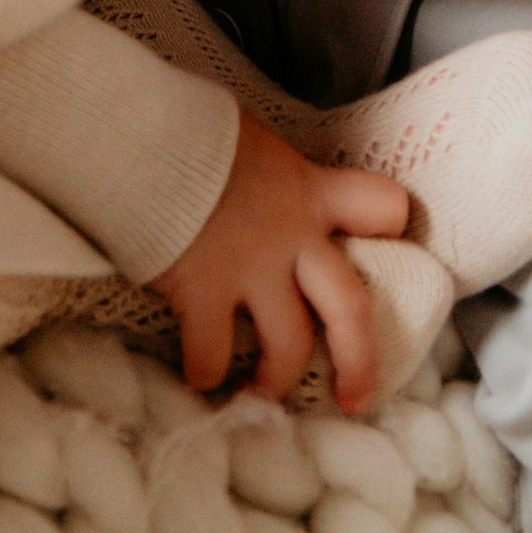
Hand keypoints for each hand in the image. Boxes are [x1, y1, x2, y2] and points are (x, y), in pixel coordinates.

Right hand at [156, 108, 409, 404]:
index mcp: (311, 192)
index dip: (386, 226)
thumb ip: (271, 181)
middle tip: (356, 398)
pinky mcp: (204, 293)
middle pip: (349, 308)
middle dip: (358, 360)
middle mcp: (292, 236)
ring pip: (289, 346)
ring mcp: (251, 268)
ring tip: (261, 393)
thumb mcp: (254, 148)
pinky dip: (205, 371)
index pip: (382, 205)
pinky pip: (213, 354)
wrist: (145, 137)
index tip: (381, 245)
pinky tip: (198, 373)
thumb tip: (254, 191)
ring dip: (277, 379)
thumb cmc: (196, 134)